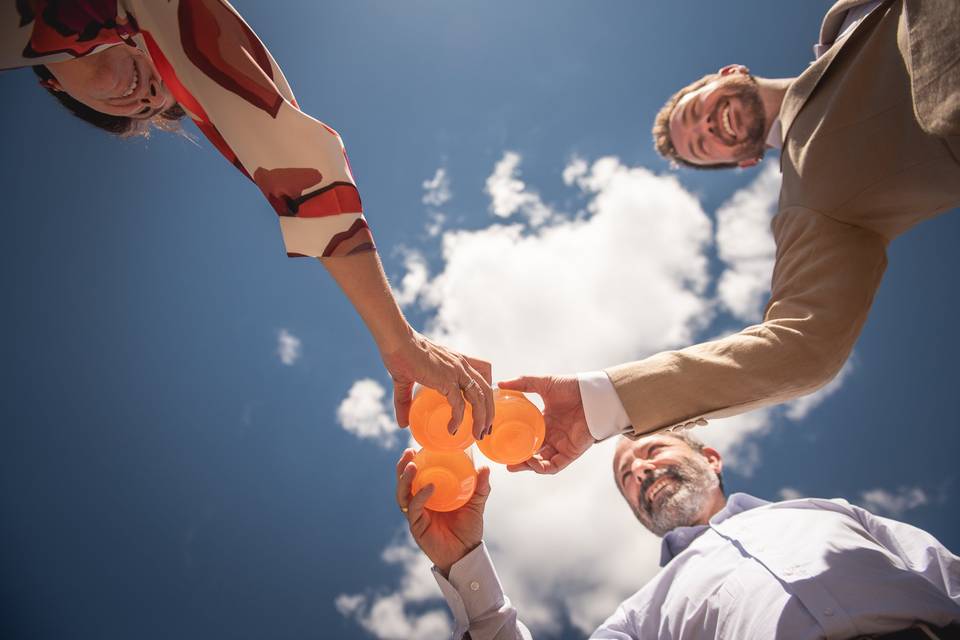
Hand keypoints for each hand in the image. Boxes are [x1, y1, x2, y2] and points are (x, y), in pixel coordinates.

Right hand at [382, 332, 493, 438]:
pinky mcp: (446, 379)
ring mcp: (456, 372)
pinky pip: (459, 404)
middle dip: (490, 412)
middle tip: (485, 430)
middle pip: (487, 390)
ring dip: (482, 419)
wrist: (397, 342)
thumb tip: (402, 423)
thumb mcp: (408, 379)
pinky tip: (453, 429)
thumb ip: (405, 401)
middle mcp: (461, 365)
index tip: (484, 409)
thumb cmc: (401, 354)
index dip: (487, 391)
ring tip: (478, 435)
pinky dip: (458, 419)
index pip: (484, 372)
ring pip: (480, 398)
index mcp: (457, 361)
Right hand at [395, 448, 491, 576]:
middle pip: (403, 481)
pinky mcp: (417, 526)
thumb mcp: (476, 504)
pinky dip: (420, 496)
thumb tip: (485, 467)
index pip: (416, 474)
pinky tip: (429, 487)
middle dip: (402, 466)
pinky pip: (415, 508)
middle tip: (408, 452)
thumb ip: (480, 487)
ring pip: (403, 493)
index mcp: (429, 494)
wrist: (466, 554)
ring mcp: (417, 514)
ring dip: (405, 478)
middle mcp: (420, 503)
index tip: (416, 446)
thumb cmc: (468, 528)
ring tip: (411, 466)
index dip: (413, 461)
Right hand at [498, 375, 593, 473]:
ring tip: (513, 465)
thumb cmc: (572, 387)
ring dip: (527, 466)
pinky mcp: (571, 452)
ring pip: (541, 462)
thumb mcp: (543, 384)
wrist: (593, 394)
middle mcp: (552, 435)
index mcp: (545, 421)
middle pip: (532, 452)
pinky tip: (532, 463)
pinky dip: (542, 468)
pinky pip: (554, 466)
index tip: (500, 444)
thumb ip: (522, 383)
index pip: (527, 436)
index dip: (515, 441)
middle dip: (518, 459)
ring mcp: (561, 445)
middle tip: (504, 461)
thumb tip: (500, 384)